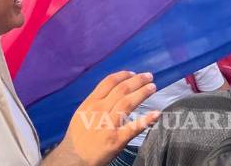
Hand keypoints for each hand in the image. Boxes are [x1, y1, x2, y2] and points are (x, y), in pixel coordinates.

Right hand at [44, 72, 159, 165]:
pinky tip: (156, 113)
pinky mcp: (117, 139)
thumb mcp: (81, 113)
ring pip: (127, 103)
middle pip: (121, 90)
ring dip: (142, 93)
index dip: (123, 75)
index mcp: (91, 102)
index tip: (133, 73)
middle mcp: (100, 110)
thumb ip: (95, 102)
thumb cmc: (78, 135)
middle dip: (137, 81)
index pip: (108, 82)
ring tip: (152, 87)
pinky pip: (133, 127)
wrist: (74, 157)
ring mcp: (109, 124)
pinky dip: (146, 120)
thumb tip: (109, 92)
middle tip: (149, 76)